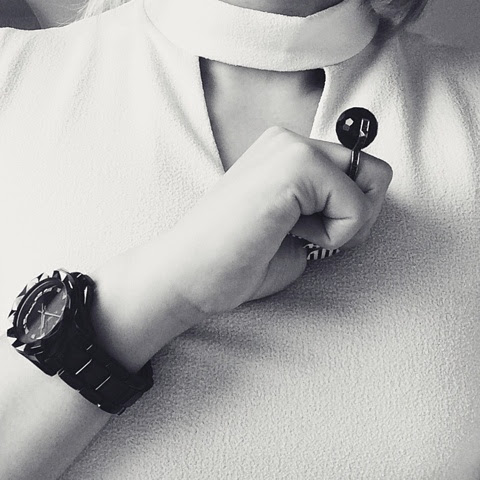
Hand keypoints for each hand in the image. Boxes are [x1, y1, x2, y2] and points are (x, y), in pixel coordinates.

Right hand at [164, 126, 392, 314]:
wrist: (189, 275)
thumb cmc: (236, 261)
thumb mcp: (294, 226)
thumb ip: (327, 207)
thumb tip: (365, 205)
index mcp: (285, 152)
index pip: (356, 172)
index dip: (348, 213)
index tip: (308, 232)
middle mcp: (289, 140)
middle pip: (374, 171)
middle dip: (359, 215)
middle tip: (314, 237)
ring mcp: (292, 147)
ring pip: (373, 182)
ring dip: (346, 224)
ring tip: (295, 235)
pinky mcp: (295, 166)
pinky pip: (356, 207)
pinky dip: (336, 236)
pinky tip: (289, 236)